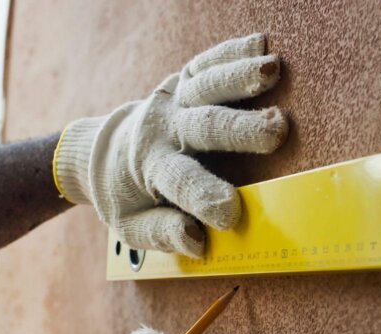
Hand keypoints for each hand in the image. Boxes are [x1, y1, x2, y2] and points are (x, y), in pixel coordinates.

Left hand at [53, 33, 287, 257]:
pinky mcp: (182, 83)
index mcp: (150, 168)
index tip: (231, 214)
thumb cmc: (127, 195)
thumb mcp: (131, 225)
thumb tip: (197, 241)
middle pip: (202, 126)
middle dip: (239, 128)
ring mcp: (173, 101)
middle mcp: (163, 129)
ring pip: (206, 85)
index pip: (178, 181)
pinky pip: (205, 64)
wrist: (103, 152)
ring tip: (273, 71)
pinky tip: (260, 44)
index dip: (203, 197)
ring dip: (239, 76)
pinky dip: (231, 52)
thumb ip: (162, 233)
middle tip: (276, 131)